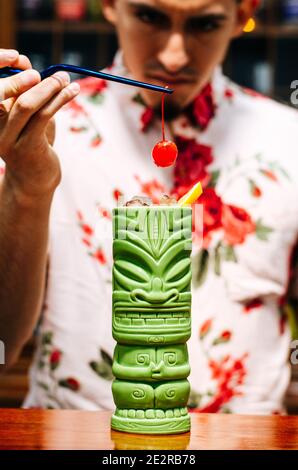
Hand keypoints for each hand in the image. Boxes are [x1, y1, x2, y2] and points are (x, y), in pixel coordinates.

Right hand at [0, 49, 79, 202]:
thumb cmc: (32, 146)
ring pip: (29, 104)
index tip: (25, 60)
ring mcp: (9, 139)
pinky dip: (60, 100)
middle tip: (58, 72)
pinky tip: (72, 92)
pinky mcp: (28, 147)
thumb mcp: (27, 120)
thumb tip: (33, 66)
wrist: (33, 182)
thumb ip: (28, 96)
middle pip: (12, 93)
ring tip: (68, 80)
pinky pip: (44, 116)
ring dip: (51, 88)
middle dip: (35, 78)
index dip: (12, 71)